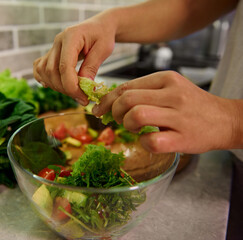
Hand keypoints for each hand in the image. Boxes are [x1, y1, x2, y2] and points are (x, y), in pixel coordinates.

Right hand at [33, 12, 115, 104]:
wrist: (99, 26)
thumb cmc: (103, 35)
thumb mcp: (103, 49)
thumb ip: (92, 66)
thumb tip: (83, 86)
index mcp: (71, 37)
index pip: (64, 66)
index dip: (71, 86)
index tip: (83, 98)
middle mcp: (58, 41)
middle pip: (52, 71)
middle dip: (66, 89)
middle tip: (82, 98)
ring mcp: (52, 47)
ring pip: (44, 71)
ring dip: (57, 86)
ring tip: (74, 92)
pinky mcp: (51, 53)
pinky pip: (39, 67)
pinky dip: (44, 78)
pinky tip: (55, 86)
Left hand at [92, 71, 238, 152]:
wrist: (226, 120)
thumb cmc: (192, 106)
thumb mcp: (170, 89)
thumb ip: (143, 91)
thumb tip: (111, 101)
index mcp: (166, 78)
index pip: (126, 86)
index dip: (107, 100)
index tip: (99, 109)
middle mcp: (173, 93)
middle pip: (127, 99)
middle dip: (115, 112)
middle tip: (120, 120)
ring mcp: (179, 116)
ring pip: (136, 115)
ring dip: (128, 125)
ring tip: (135, 128)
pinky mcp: (183, 138)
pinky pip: (151, 141)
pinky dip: (144, 143)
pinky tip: (150, 140)